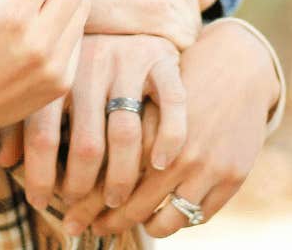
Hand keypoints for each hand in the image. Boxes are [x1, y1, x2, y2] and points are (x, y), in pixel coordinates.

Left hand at [0, 33, 185, 215]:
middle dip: (82, 186)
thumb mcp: (46, 82)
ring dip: (121, 176)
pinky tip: (159, 164)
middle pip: (85, 144)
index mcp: (55, 72)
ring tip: (115, 201)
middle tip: (81, 210)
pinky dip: (168, 138)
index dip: (39, 176)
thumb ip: (24, 119)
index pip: (42, 135)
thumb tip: (5, 161)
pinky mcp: (162, 61)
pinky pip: (171, 105)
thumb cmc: (78, 62)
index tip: (39, 203)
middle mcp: (89, 66)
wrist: (125, 11)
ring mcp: (128, 62)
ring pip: (126, 134)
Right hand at [64, 0, 218, 46]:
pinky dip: (159, 50)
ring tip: (130, 32)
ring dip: (164, 35)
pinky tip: (131, 42)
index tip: (146, 6)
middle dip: (173, 16)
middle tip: (137, 22)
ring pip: (188, 27)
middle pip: (196, 6)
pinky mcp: (160, 13)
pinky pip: (179, 44)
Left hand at [84, 19, 279, 237]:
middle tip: (90, 227)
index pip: (107, 178)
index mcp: (145, 128)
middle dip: (107, 221)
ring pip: (167, 220)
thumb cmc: (176, 77)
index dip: (85, 202)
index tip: (68, 213)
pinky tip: (163, 215)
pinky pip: (198, 216)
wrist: (236, 65)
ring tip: (129, 224)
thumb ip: (109, 127)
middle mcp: (175, 151)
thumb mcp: (139, 92)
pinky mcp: (232, 176)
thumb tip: (55, 163)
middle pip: (133, 204)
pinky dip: (179, 221)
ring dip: (145, 226)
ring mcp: (206, 167)